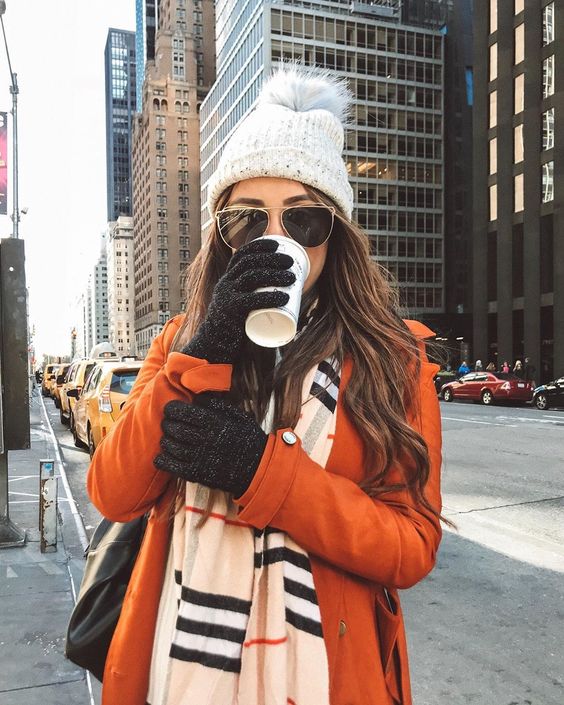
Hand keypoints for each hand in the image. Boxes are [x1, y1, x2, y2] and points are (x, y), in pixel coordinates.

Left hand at [154, 395, 267, 496]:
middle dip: (167, 424)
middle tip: (167, 423)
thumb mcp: (239, 416)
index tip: (171, 409)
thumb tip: (197, 397)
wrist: (257, 469)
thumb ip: (217, 405)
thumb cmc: (247, 439)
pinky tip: (162, 456)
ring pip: (172, 447)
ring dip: (166, 440)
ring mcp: (201, 458)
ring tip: (168, 438)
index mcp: (216, 423)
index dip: (172, 409)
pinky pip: (173, 466)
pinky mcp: (198, 474)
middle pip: (175, 429)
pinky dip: (163, 460)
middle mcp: (206, 440)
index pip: (185, 412)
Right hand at [182, 238, 294, 363]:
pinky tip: (284, 298)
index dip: (259, 246)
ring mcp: (227, 296)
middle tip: (290, 263)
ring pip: (250, 278)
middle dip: (271, 259)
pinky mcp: (231, 312)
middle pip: (249, 263)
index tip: (278, 244)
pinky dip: (268, 298)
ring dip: (274, 275)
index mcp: (229, 278)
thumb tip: (286, 284)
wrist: (216, 343)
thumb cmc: (237, 320)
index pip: (242, 254)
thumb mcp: (242, 300)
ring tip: (292, 278)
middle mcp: (226, 283)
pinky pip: (249, 301)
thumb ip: (257, 292)